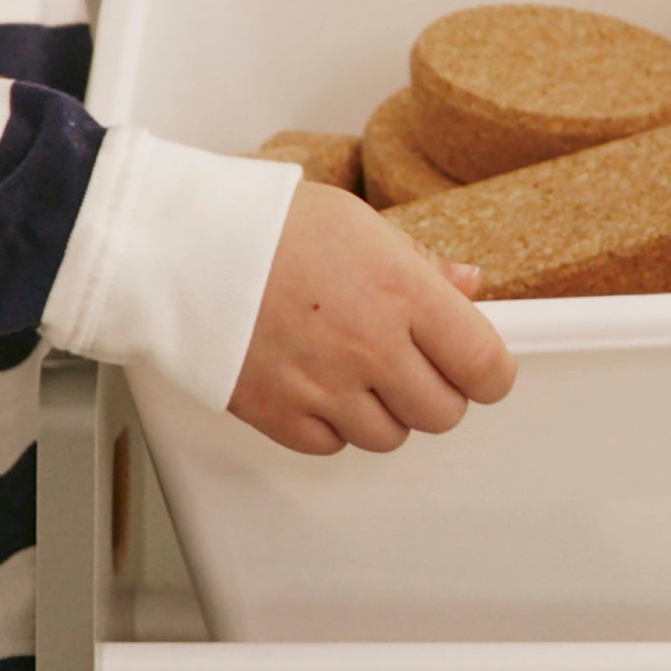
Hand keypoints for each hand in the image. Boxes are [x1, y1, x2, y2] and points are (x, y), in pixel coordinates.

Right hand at [226, 182, 516, 456]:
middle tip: (412, 365)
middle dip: (437, 393)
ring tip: (355, 370)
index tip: (479, 369)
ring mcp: (323, 386)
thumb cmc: (265, 225)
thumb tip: (469, 284)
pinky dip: (331, 426)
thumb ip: (420, 264)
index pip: (484, 365)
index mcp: (401, 291)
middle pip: (443, 412)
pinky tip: (317, 386)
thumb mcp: (359, 224)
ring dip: (383, 411)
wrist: (180, 247)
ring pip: (389, 436)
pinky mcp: (278, 414)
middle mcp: (369, 346)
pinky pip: (331, 446)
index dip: (489, 375)